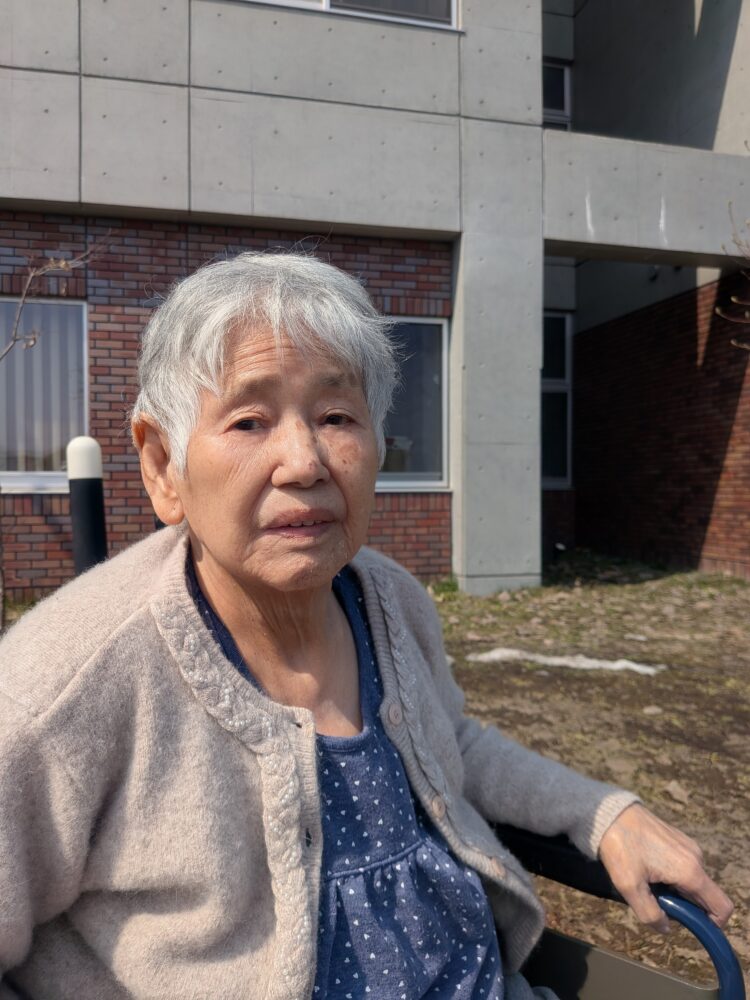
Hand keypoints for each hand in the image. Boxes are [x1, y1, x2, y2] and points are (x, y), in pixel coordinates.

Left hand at [598, 803, 732, 933]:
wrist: (609, 813)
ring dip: (677, 890)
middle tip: (656, 898)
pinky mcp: (679, 839)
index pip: (721, 906)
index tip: (687, 923)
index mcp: (690, 871)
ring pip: (693, 881)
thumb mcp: (630, 887)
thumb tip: (666, 927)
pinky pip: (685, 866)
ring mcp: (688, 846)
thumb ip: (650, 914)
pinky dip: (673, 875)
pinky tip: (649, 868)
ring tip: (649, 881)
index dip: (712, 923)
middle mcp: (696, 857)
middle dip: (686, 905)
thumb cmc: (620, 847)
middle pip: (705, 895)